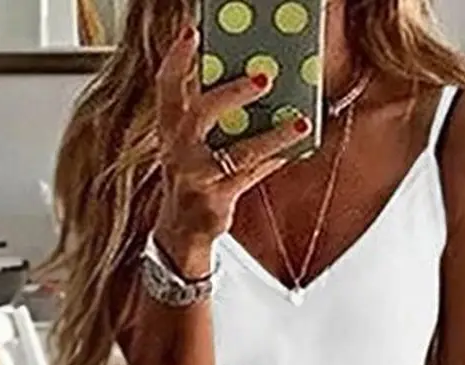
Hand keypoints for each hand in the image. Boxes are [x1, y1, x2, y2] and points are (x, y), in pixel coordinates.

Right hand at [151, 26, 307, 276]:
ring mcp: (196, 177)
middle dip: (232, 92)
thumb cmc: (192, 177)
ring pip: (238, 151)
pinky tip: (293, 148)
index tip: (191, 33)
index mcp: (169, 129)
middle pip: (200, 114)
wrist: (181, 231)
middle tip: (264, 77)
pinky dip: (274, 159)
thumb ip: (211, 113)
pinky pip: (251, 175)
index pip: (166, 87)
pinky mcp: (216, 200)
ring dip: (272, 135)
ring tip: (298, 122)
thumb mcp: (191, 143)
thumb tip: (251, 80)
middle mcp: (178, 151)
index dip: (176, 59)